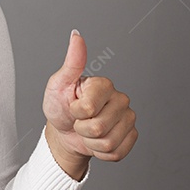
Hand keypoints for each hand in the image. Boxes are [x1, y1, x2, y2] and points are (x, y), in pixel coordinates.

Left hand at [42, 30, 137, 178]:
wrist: (64, 132)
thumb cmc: (60, 106)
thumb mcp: (59, 84)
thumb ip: (72, 62)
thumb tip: (76, 35)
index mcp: (104, 85)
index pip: (89, 108)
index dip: (76, 112)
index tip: (73, 105)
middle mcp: (121, 99)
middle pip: (99, 128)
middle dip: (82, 129)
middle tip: (79, 120)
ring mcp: (128, 118)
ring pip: (108, 142)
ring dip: (90, 142)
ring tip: (86, 130)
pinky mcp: (131, 136)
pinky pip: (117, 153)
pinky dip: (100, 152)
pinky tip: (96, 141)